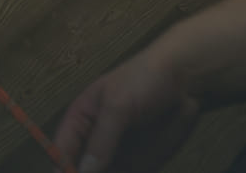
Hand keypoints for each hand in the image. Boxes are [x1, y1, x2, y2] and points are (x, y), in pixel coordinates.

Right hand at [54, 51, 201, 172]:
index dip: (61, 167)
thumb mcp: (117, 106)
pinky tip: (135, 171)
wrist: (184, 81)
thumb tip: (84, 170)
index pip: (62, 149)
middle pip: (80, 169)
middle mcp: (96, 141)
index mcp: (81, 120)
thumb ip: (101, 140)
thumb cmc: (142, 81)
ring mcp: (119, 155)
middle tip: (107, 172)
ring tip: (123, 170)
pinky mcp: (141, 165)